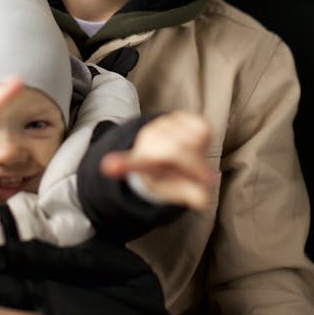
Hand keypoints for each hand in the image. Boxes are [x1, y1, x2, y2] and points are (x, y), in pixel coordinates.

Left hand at [100, 111, 214, 209]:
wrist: (162, 152)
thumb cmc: (165, 175)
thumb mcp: (171, 190)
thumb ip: (187, 195)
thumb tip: (202, 198)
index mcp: (142, 160)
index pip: (134, 162)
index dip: (123, 164)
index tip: (108, 167)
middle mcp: (150, 138)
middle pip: (178, 150)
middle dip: (196, 167)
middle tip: (205, 180)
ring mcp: (164, 124)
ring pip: (193, 136)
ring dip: (201, 154)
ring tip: (193, 163)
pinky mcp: (180, 116)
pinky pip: (202, 127)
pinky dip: (205, 141)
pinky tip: (197, 148)